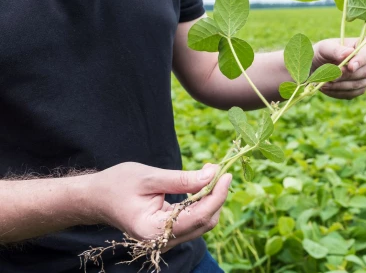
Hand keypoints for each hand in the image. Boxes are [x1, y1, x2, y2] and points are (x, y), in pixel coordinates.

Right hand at [86, 162, 230, 250]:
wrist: (96, 198)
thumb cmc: (117, 185)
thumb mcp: (149, 177)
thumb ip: (182, 179)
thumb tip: (212, 175)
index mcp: (153, 230)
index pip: (198, 217)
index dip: (216, 196)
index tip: (226, 174)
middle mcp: (162, 241)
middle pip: (205, 222)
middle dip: (217, 195)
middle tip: (219, 169)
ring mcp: (167, 239)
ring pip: (203, 222)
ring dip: (212, 198)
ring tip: (212, 173)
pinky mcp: (170, 233)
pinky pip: (194, 220)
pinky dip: (202, 202)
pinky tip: (203, 184)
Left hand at [313, 37, 365, 98]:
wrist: (318, 66)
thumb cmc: (323, 52)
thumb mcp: (325, 48)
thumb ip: (336, 50)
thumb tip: (348, 52)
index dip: (363, 59)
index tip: (350, 67)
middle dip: (348, 75)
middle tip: (332, 76)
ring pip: (359, 84)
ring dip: (340, 85)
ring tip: (325, 83)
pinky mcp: (361, 88)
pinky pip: (353, 93)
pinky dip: (338, 92)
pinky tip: (327, 88)